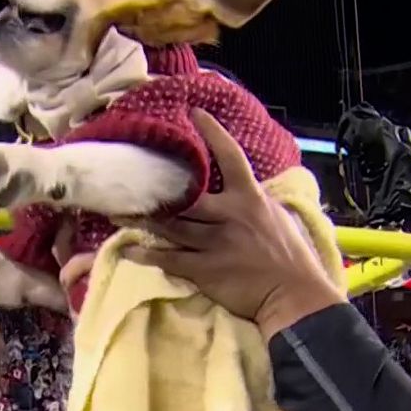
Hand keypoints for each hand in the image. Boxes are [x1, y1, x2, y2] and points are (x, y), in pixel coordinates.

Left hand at [126, 109, 341, 340]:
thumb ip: (256, 200)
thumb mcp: (278, 217)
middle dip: (158, 191)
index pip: (230, 157)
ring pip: (171, 227)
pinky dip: (147, 254)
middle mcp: (230, 215)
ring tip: (116, 213)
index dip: (212, 134)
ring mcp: (215, 242)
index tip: (193, 114)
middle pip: (186, 197)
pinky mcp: (205, 269)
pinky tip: (128, 249)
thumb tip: (244, 186)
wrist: (293, 296)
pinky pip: (168, 258)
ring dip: (142, 221)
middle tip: (130, 183)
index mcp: (251, 197)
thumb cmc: (291, 257)